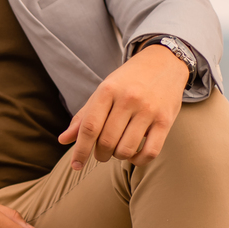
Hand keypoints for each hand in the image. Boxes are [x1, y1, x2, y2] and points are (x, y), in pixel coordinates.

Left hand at [59, 44, 188, 170]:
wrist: (164, 61)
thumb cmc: (128, 81)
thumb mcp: (103, 91)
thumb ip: (84, 116)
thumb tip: (63, 140)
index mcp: (108, 90)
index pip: (89, 127)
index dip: (80, 150)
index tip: (76, 165)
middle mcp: (128, 99)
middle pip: (106, 141)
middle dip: (100, 154)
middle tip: (102, 153)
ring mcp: (148, 110)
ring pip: (126, 149)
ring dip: (118, 157)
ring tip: (118, 150)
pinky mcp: (165, 120)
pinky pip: (150, 152)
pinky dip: (138, 160)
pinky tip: (134, 155)